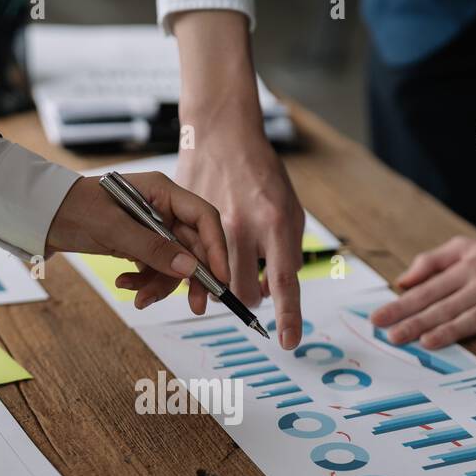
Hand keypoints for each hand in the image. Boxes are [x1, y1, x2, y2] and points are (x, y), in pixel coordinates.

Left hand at [46, 173, 230, 312]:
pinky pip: (155, 268)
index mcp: (162, 191)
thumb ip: (153, 248)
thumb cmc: (74, 208)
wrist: (44, 215)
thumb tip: (189, 269)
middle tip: (196, 306)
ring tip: (139, 299)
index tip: (219, 278)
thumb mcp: (113, 229)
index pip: (204, 219)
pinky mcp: (140, 244)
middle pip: (193, 247)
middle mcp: (163, 208)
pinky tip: (124, 284)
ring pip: (174, 263)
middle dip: (192, 278)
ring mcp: (152, 227)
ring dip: (160, 285)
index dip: (217, 248)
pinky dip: (144, 282)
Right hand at [170, 9, 305, 349]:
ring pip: (213, 282)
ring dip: (216, 281)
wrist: (222, 133)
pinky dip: (189, 267)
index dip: (287, 316)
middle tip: (243, 277)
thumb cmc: (261, 174)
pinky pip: (186, 264)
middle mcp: (243, 228)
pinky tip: (193, 254)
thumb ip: (285, 251)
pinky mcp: (188, 223)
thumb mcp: (288, 209)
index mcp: (275, 223)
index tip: (289, 343)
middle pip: (242, 291)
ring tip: (220, 260)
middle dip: (243, 293)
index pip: (284, 281)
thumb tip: (275, 291)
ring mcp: (212, 227)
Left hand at [370, 191, 475, 352]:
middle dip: (417, 321)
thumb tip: (402, 281)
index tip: (377, 319)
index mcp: (467, 268)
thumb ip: (433, 262)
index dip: (402, 305)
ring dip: (452, 329)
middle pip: (447, 306)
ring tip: (427, 341)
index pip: (428, 290)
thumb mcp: (468, 248)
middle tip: (392, 337)